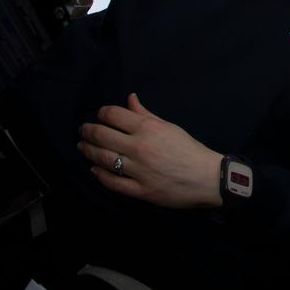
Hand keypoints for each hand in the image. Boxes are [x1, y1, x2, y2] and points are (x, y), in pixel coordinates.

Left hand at [78, 93, 222, 208]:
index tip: (100, 115)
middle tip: (83, 130)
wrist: (207, 177)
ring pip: (103, 158)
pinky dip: (99, 174)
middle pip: (102, 135)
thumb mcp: (169, 127)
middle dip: (88, 131)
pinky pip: (112, 182)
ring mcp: (137, 170)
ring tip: (83, 147)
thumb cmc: (190, 149)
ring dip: (88, 151)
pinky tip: (94, 168)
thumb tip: (129, 99)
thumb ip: (146, 114)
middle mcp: (139, 147)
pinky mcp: (138, 190)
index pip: (114, 115)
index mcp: (148, 129)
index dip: (102, 113)